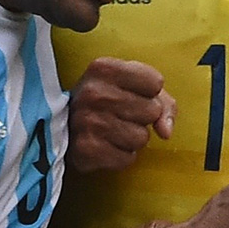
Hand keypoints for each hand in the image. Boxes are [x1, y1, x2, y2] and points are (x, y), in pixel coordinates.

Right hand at [68, 57, 175, 173]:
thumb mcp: (132, 86)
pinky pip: (128, 158)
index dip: (149, 92)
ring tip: (112, 130)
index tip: (131, 93)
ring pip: (142, 137)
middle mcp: (93, 92)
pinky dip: (121, 156)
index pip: (155, 82)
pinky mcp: (85, 150)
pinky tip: (105, 145)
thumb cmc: (106, 101)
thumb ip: (163, 101)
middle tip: (120, 114)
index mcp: (104, 68)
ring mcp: (87, 122)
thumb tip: (165, 132)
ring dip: (132, 138)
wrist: (62, 125)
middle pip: (152, 111)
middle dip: (142, 116)